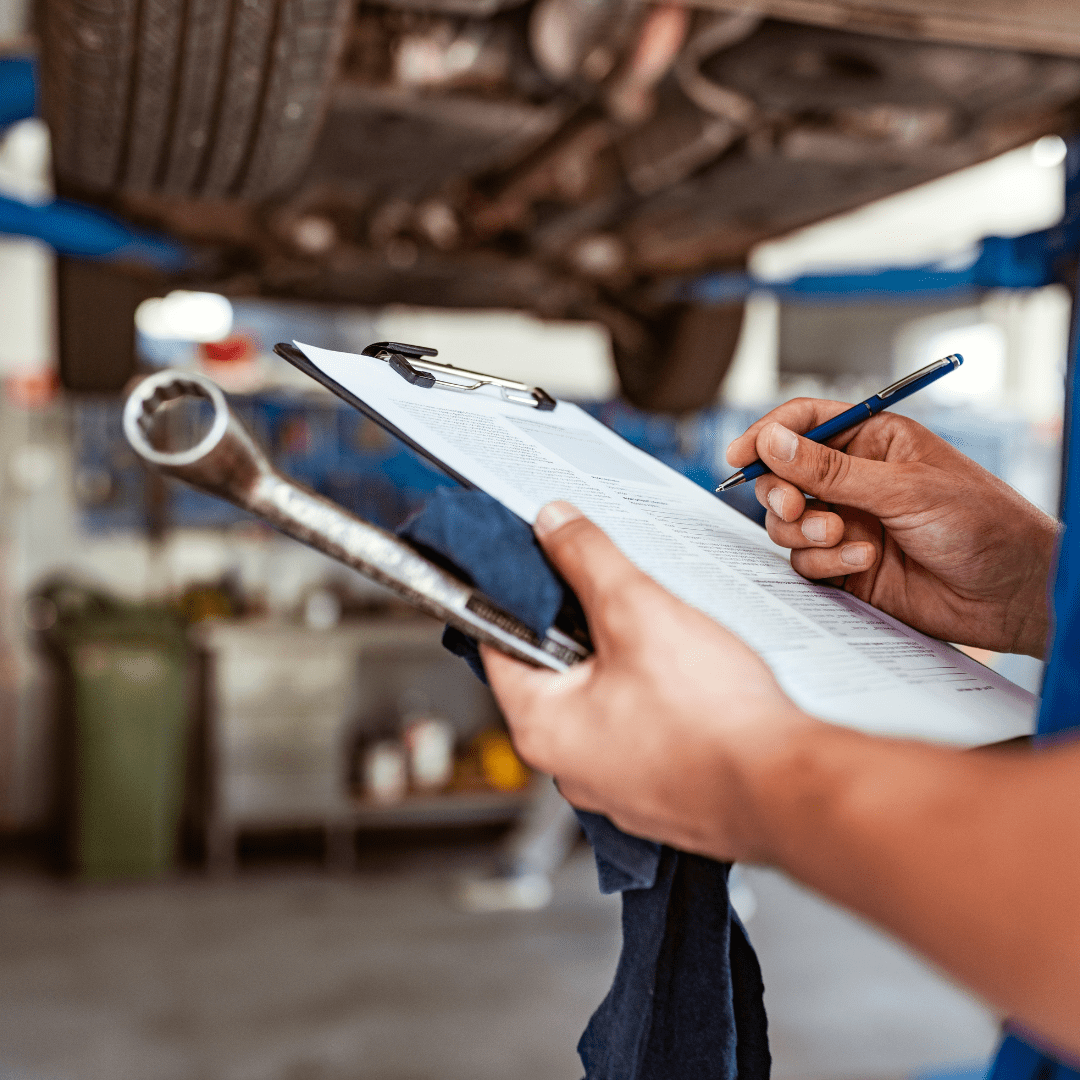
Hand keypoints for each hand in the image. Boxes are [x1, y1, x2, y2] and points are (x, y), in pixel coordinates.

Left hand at [481, 501, 813, 861]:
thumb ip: (587, 559)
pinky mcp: (657, 792)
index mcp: (541, 727)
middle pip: (555, 671)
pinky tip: (690, 686)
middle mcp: (567, 766)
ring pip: (603, 701)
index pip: (500, 644)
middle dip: (585, 628)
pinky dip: (657, 704)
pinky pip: (640, 733)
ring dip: (626, 666)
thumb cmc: (711, 718)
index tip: (536, 565)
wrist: (786, 788)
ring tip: (666, 644)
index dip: (517, 595)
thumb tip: (554, 525)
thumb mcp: (637, 609)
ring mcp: (614, 785)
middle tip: (620, 599)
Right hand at [726, 401, 1057, 656]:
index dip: (769, 434)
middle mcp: (855, 480)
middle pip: (784, 475)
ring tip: (840, 536)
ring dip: (803, 531)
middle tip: (792, 505)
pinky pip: (805, 560)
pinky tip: (862, 561)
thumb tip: (773, 441)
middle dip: (780, 491)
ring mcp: (848, 523)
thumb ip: (831, 469)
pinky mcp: (846, 565)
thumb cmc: (980, 524)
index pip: (807, 423)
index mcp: (874, 442)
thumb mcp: (904, 487)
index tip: (740, 453)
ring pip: (787, 522)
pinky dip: (824, 561)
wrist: (1010, 593)